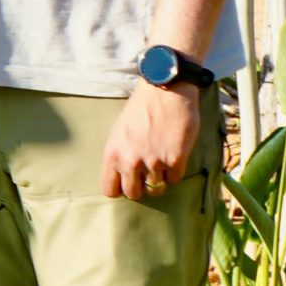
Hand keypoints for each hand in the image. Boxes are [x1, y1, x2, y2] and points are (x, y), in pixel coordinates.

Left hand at [101, 82, 200, 198]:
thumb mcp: (118, 132)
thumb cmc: (140, 109)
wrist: (165, 91)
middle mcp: (131, 161)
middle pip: (134, 194)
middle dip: (140, 187)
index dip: (119, 189)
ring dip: (159, 180)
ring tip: (160, 164)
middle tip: (145, 175)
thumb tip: (121, 176)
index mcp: (113, 154)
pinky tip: (173, 157)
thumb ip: (119, 155)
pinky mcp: (176, 160)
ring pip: (156, 190)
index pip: (110, 190)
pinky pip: (174, 180)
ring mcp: (154, 162)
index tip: (126, 183)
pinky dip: (174, 173)